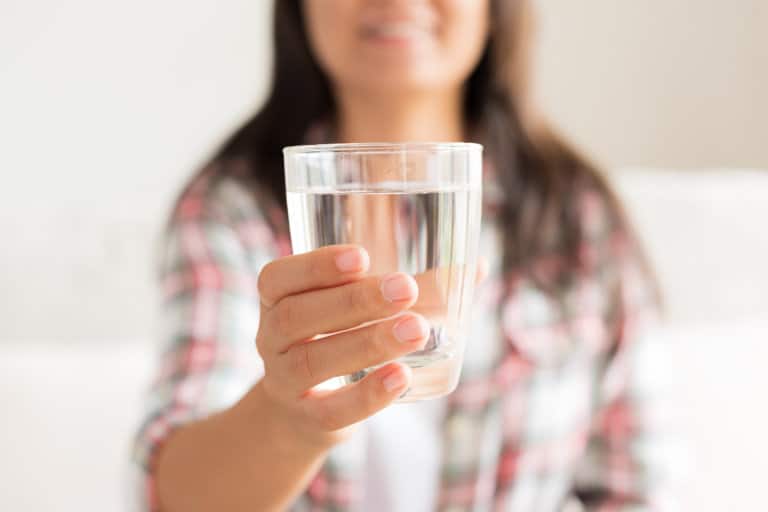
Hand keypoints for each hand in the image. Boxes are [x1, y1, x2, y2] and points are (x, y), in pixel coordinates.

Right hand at [254, 245, 428, 446]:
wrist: (303, 409)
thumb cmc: (339, 339)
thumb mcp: (358, 310)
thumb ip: (412, 289)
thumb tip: (475, 268)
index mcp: (278, 299)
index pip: (278, 278)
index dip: (316, 266)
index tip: (363, 256)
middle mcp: (270, 337)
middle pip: (298, 316)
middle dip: (355, 301)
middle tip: (407, 289)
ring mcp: (284, 381)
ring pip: (315, 361)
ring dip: (368, 343)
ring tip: (417, 330)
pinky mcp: (308, 419)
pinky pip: (331, 410)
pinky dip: (367, 395)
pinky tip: (401, 376)